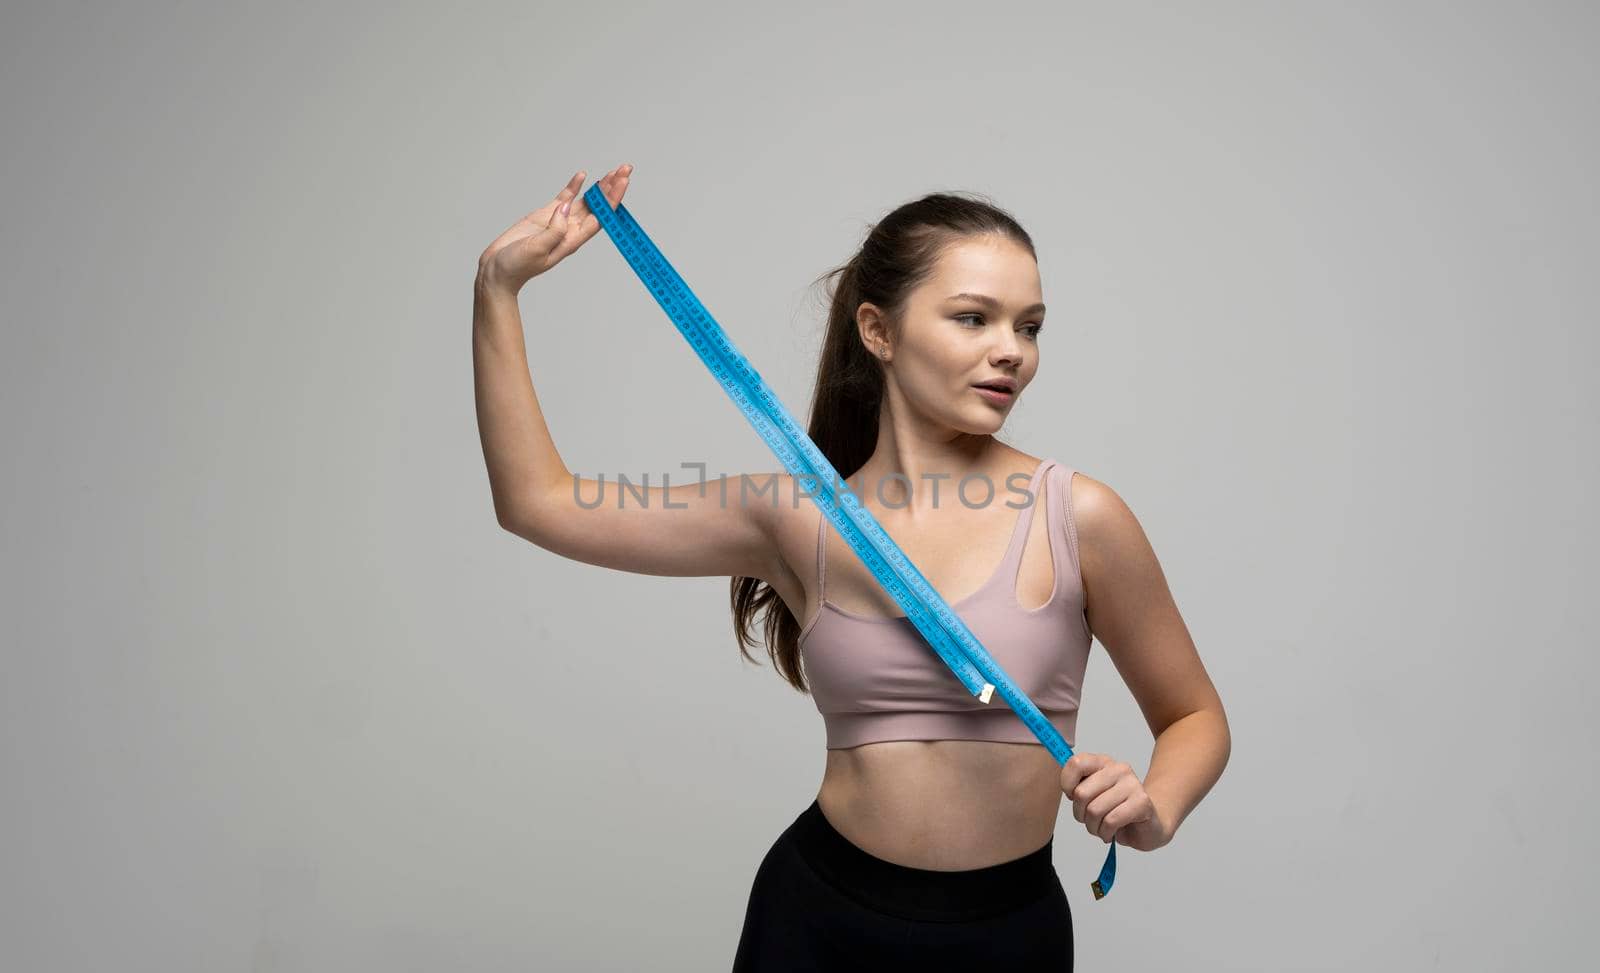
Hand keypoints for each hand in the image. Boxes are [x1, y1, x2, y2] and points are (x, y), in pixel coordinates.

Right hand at [477, 164, 633, 295]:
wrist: (499, 270)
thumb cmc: (517, 266)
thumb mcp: (538, 249)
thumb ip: (554, 230)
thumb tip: (566, 208)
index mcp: (572, 240)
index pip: (600, 217)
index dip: (612, 199)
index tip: (622, 182)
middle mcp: (571, 230)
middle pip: (598, 207)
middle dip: (612, 188)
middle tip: (625, 169)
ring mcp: (559, 221)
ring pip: (585, 201)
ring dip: (599, 187)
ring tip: (613, 171)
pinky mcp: (546, 215)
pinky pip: (565, 198)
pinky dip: (574, 187)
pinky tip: (582, 175)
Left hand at [1059, 752, 1172, 851]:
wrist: (1150, 825)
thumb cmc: (1116, 810)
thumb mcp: (1092, 796)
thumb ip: (1077, 787)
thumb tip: (1069, 789)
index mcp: (1103, 763)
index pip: (1076, 763)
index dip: (1068, 785)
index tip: (1074, 798)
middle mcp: (1118, 769)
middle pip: (1082, 793)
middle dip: (1081, 814)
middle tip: (1091, 820)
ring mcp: (1132, 784)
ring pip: (1095, 810)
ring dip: (1094, 827)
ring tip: (1102, 828)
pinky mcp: (1142, 802)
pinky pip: (1111, 820)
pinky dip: (1106, 832)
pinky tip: (1112, 833)